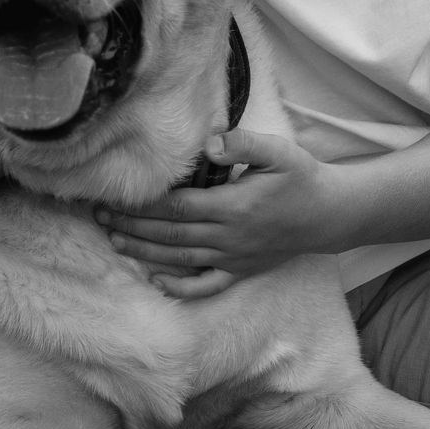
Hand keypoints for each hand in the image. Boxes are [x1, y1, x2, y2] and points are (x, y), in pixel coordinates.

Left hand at [96, 127, 343, 299]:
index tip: (116, 195)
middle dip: (132, 226)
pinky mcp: (242, 270)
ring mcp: (234, 257)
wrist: (331, 214)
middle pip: (169, 234)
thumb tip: (209, 141)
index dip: (144, 204)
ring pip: (179, 259)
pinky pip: (205, 285)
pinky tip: (156, 280)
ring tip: (113, 241)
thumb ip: (243, 143)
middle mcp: (228, 236)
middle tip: (98, 217)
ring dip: (144, 251)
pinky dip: (179, 287)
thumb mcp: (278, 151)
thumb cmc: (302, 177)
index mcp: (233, 206)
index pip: (176, 206)